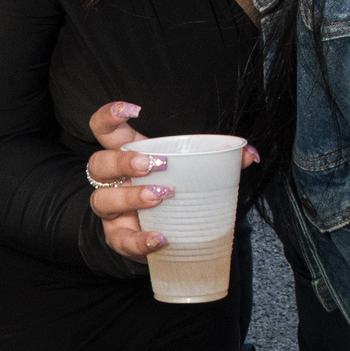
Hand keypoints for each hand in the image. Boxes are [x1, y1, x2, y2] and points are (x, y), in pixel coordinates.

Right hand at [85, 101, 258, 259]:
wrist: (171, 234)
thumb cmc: (177, 192)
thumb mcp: (195, 171)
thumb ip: (221, 160)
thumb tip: (251, 154)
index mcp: (127, 154)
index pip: (105, 130)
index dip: (108, 116)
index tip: (131, 110)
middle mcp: (112, 180)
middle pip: (98, 163)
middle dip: (123, 161)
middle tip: (156, 163)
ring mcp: (112, 210)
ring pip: (102, 200)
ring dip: (130, 196)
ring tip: (161, 196)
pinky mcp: (119, 238)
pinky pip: (121, 240)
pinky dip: (140, 239)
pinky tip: (161, 237)